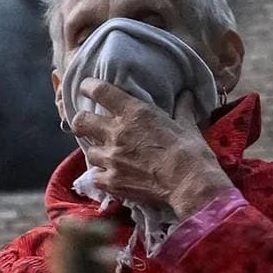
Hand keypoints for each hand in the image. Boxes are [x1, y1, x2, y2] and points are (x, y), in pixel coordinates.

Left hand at [71, 79, 233, 218]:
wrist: (190, 185)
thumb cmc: (192, 153)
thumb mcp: (187, 126)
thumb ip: (182, 109)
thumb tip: (187, 95)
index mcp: (135, 112)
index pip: (100, 91)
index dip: (89, 87)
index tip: (87, 88)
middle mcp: (117, 132)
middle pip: (81, 121)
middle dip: (82, 122)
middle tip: (88, 126)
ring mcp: (112, 158)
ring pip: (89, 151)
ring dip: (98, 152)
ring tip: (109, 156)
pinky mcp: (112, 181)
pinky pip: (96, 177)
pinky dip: (102, 177)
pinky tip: (112, 177)